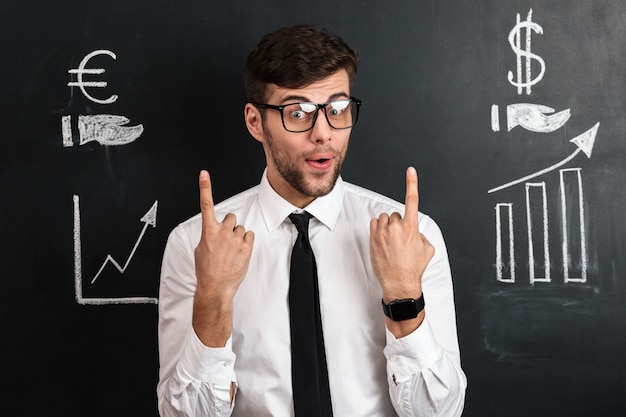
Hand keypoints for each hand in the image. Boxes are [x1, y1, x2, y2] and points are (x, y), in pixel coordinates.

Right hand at [192, 170, 254, 345]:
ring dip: (238, 236)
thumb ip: (208, 235)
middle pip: (231, 217)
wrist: (216, 287)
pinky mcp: (246, 246)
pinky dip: (246, 241)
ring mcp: (235, 239)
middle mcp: (222, 232)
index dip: (205, 187)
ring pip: (241, 228)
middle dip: (230, 226)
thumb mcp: (201, 249)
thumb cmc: (206, 270)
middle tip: (226, 241)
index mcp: (208, 232)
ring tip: (232, 251)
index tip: (203, 174)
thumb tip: (214, 231)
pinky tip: (240, 252)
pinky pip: (249, 235)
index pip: (206, 205)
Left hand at [370, 167, 433, 302]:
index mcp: (412, 227)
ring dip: (388, 226)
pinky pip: (375, 224)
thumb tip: (414, 231)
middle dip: (399, 224)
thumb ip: (420, 234)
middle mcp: (396, 227)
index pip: (412, 200)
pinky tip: (383, 241)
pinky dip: (378, 229)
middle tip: (401, 240)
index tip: (411, 171)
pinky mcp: (373, 238)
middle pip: (396, 214)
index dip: (412, 183)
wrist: (400, 283)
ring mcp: (383, 232)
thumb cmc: (414, 268)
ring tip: (392, 242)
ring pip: (385, 219)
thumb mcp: (427, 248)